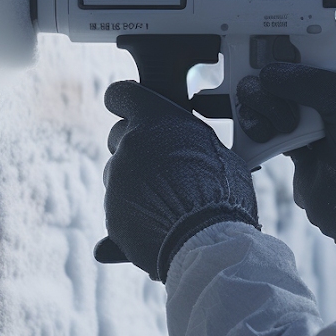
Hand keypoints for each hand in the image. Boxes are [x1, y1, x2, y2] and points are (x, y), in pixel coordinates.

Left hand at [97, 81, 258, 281]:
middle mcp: (129, 146)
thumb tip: (185, 147)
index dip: (126, 102)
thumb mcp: (217, 153)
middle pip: (117, 135)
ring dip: (132, 182)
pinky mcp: (111, 215)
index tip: (133, 112)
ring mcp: (116, 181)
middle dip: (133, 146)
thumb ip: (188, 142)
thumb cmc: (224, 193)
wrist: (209, 241)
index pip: (120, 94)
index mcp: (155, 121)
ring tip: (165, 201)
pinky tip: (157, 225)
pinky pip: (116, 209)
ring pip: (116, 173)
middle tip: (159, 163)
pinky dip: (131, 215)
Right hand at [236, 63, 335, 258]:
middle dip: (265, 95)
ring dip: (257, 116)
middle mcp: (313, 99)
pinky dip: (253, 134)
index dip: (273, 55)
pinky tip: (264, 143)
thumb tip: (267, 74)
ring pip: (258, 105)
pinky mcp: (285, 150)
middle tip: (286, 118)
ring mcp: (298, 124)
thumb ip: (309, 82)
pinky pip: (257, 132)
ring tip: (275, 135)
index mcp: (331, 82)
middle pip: (267, 80)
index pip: (294, 56)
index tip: (262, 63)